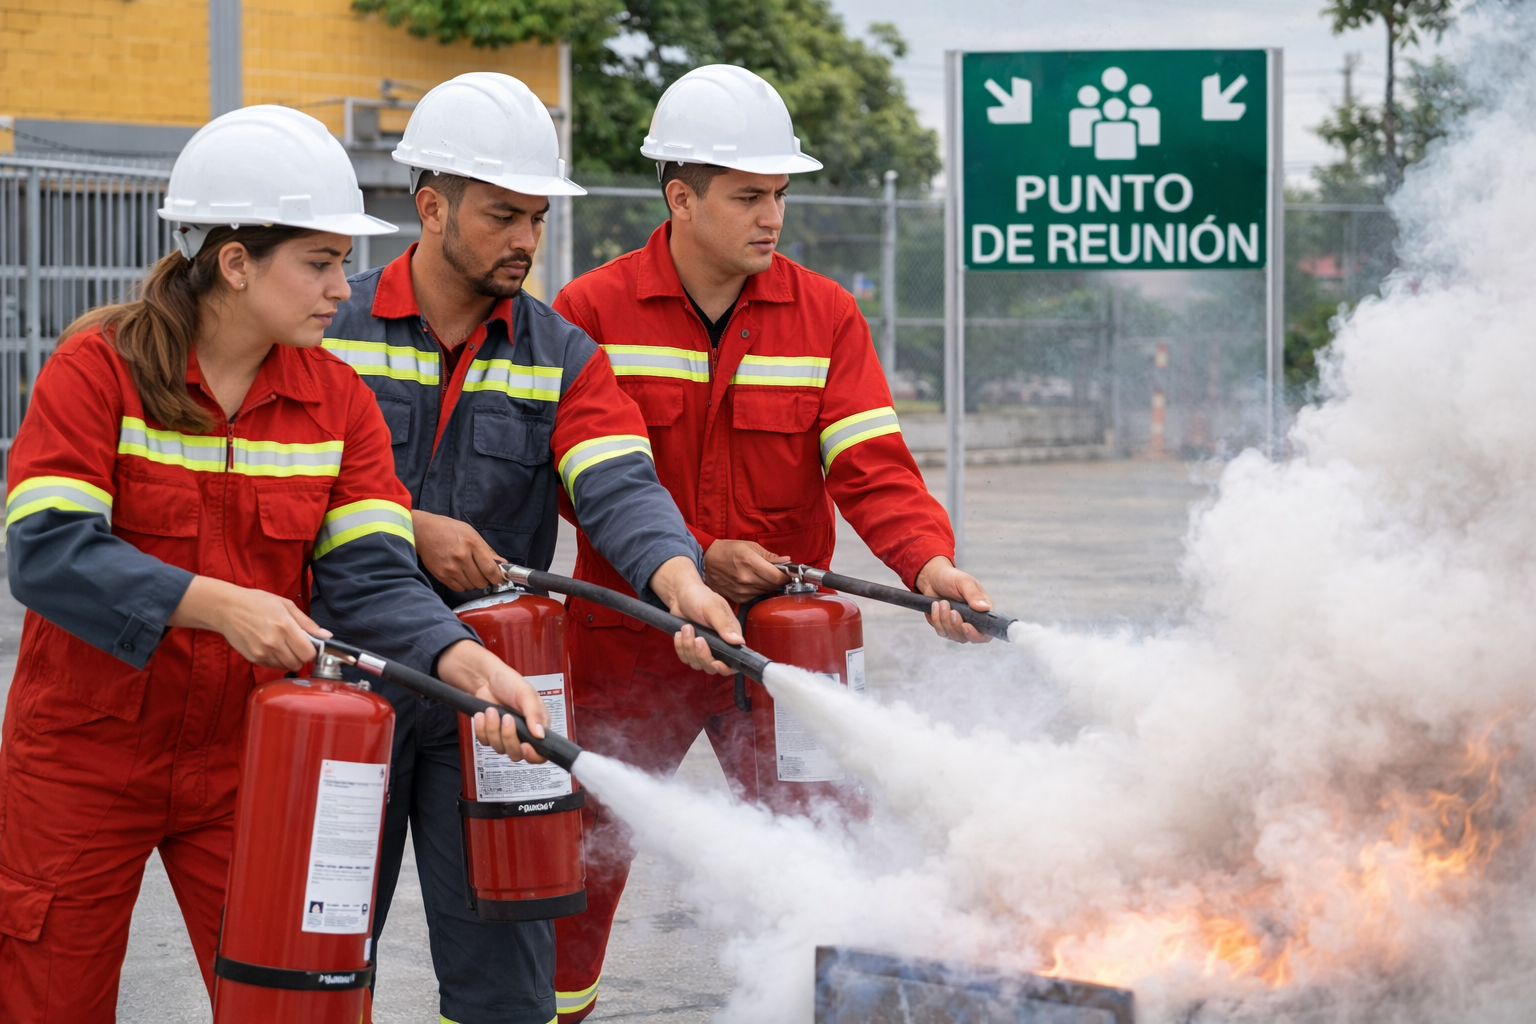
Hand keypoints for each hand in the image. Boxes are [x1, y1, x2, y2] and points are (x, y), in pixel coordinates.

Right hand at [169, 576, 328, 669]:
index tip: (310, 645)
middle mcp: (273, 642)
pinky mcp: (253, 658)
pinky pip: (272, 666)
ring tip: (283, 644)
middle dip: (302, 656)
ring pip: (286, 667)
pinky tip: (271, 647)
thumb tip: (326, 636)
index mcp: (284, 626)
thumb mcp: (286, 605)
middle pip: (298, 663)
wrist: (226, 609)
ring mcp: (262, 652)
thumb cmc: (257, 603)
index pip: (308, 653)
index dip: (313, 651)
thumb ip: (307, 623)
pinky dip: (276, 660)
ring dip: (289, 659)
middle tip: (297, 645)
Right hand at [413, 509, 505, 591]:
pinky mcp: (441, 575)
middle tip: (483, 573)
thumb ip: (487, 550)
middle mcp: (461, 557)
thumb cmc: (449, 530)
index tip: (500, 579)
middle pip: (481, 581)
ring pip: (471, 586)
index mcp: (471, 544)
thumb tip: (502, 564)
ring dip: (474, 582)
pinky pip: (458, 588)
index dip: (498, 577)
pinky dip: (463, 585)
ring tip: (469, 571)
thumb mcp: (471, 533)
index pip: (490, 569)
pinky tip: (461, 575)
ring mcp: (450, 568)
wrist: (422, 531)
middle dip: (486, 580)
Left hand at [437, 640, 549, 762]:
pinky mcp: (490, 735)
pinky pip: (485, 742)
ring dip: (493, 729)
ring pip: (499, 749)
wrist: (486, 678)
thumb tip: (540, 735)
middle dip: (508, 737)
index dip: (533, 755)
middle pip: (517, 754)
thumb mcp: (526, 694)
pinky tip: (483, 715)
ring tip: (492, 710)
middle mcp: (523, 734)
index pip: (540, 753)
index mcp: (537, 725)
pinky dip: (481, 729)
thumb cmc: (510, 682)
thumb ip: (535, 714)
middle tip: (506, 718)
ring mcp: (506, 736)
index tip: (524, 746)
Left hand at [649, 555, 742, 675]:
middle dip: (702, 655)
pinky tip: (679, 633)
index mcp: (729, 636)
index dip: (726, 667)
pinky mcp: (690, 649)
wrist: (681, 595)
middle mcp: (719, 645)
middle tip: (697, 638)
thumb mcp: (712, 608)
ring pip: (697, 664)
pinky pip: (685, 658)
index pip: (733, 661)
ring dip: (688, 648)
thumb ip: (724, 625)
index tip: (715, 662)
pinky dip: (680, 648)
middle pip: (712, 666)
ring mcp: (704, 648)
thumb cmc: (700, 597)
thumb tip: (738, 642)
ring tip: (686, 628)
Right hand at [702, 539, 787, 603]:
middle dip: (778, 579)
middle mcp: (746, 578)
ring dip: (768, 585)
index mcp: (750, 562)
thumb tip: (786, 561)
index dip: (786, 576)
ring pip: (765, 591)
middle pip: (773, 585)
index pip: (777, 577)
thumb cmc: (728, 551)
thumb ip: (769, 555)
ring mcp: (742, 590)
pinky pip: (756, 596)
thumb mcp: (749, 546)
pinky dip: (757, 590)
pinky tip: (751, 582)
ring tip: (760, 575)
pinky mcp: (738, 598)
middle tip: (776, 572)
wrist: (707, 562)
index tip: (788, 573)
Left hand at [914, 556, 993, 643]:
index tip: (965, 625)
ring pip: (952, 635)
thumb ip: (974, 595)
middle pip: (966, 637)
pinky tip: (935, 606)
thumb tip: (985, 608)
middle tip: (951, 609)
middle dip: (955, 624)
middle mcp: (972, 621)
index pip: (986, 633)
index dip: (976, 635)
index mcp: (982, 611)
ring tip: (941, 602)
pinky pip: (941, 631)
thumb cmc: (951, 578)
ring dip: (944, 620)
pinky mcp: (945, 626)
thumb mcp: (964, 581)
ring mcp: (958, 626)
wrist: (932, 578)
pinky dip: (936, 619)